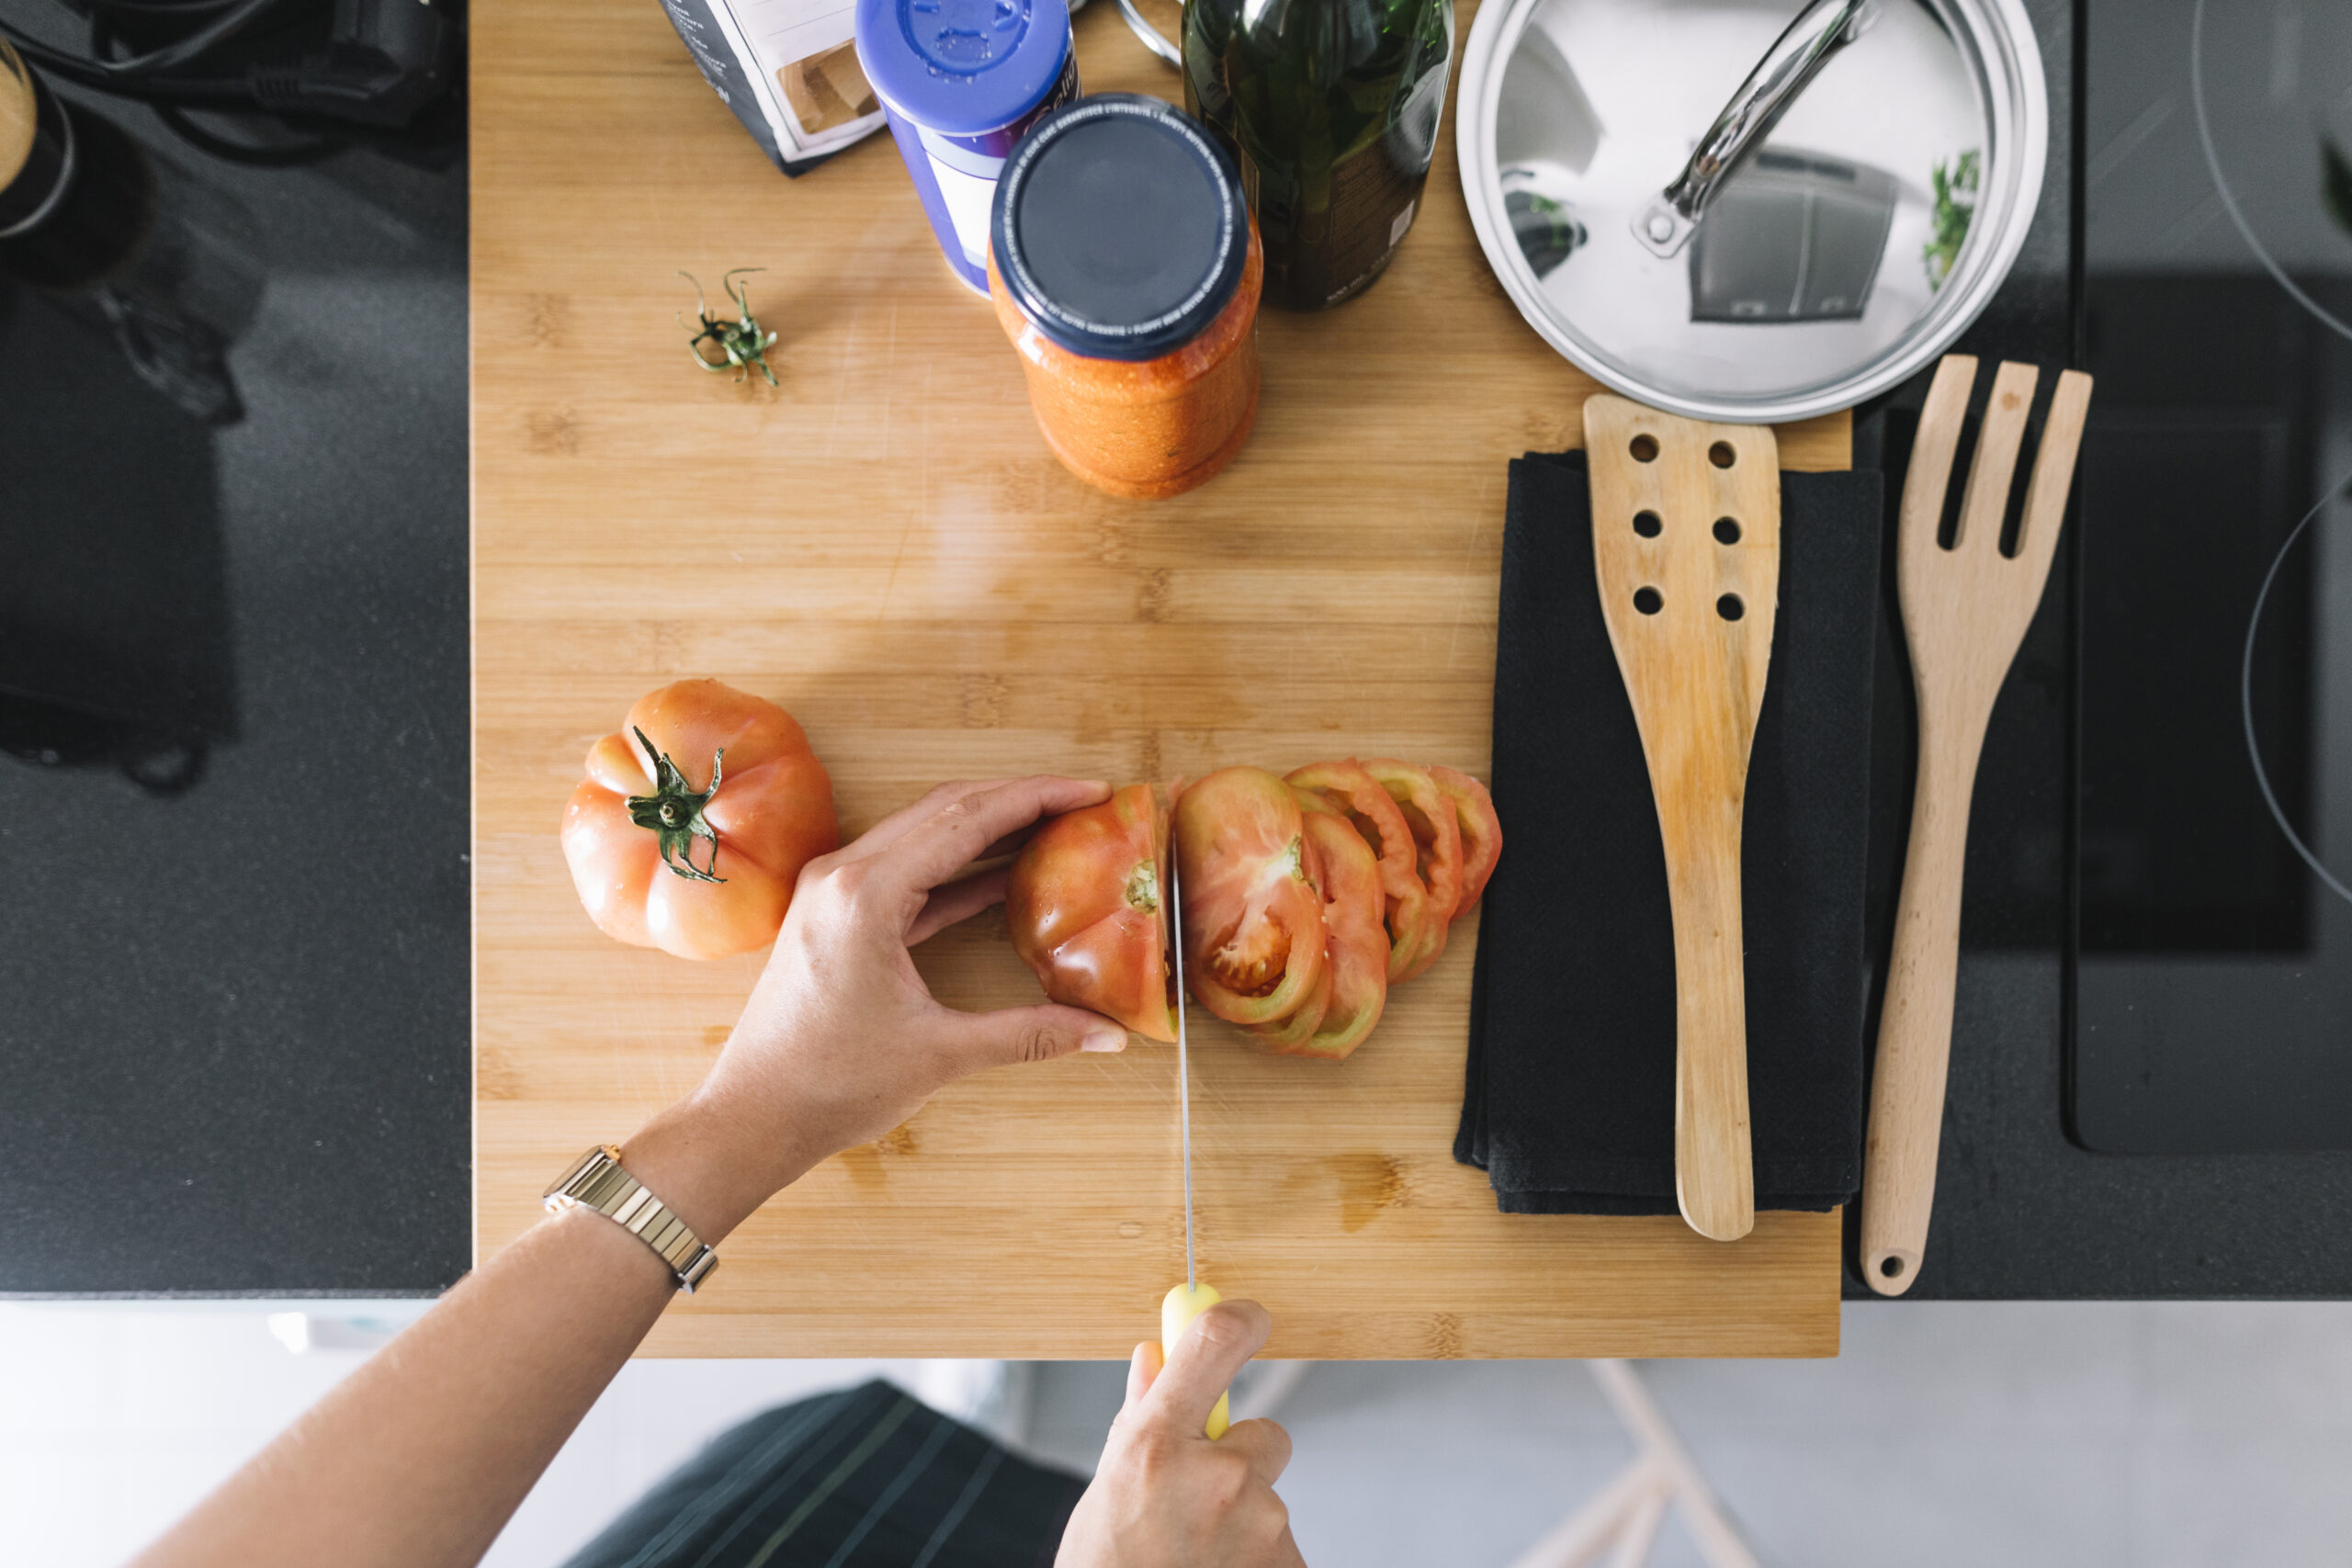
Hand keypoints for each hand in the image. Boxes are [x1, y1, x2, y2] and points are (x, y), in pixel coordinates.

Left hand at [622, 775, 1130, 1238]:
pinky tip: (1004, 872)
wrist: (753, 1115)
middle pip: (947, 808)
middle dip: (1019, 798)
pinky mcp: (835, 913)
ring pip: (925, 831)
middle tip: (1083, 802)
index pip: (968, 818)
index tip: (1092, 790)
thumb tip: (1107, 1038)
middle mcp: (844, 875)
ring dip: (989, 824)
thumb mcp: (940, 1054)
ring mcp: (834, 889)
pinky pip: (907, 869)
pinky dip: (958, 865)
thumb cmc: (829, 1084)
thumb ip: (1030, 1035)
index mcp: (866, 894)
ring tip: (1053, 827)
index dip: (1037, 798)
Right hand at [1057, 1301, 1305, 1567]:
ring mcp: (1260, 1524)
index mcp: (1156, 1444)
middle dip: (1240, 1462)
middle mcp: (1217, 1476)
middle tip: (1197, 1503)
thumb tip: (1153, 1357)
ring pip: (1270, 1498)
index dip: (1237, 1320)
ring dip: (1244, 1520)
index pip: (1213, 1345)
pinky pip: (1281, 1545)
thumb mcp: (1106, 1489)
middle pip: (1264, 1435)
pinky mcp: (1287, 1565)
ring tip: (1194, 1557)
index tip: (1248, 1317)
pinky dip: (1257, 1560)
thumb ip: (1138, 1419)